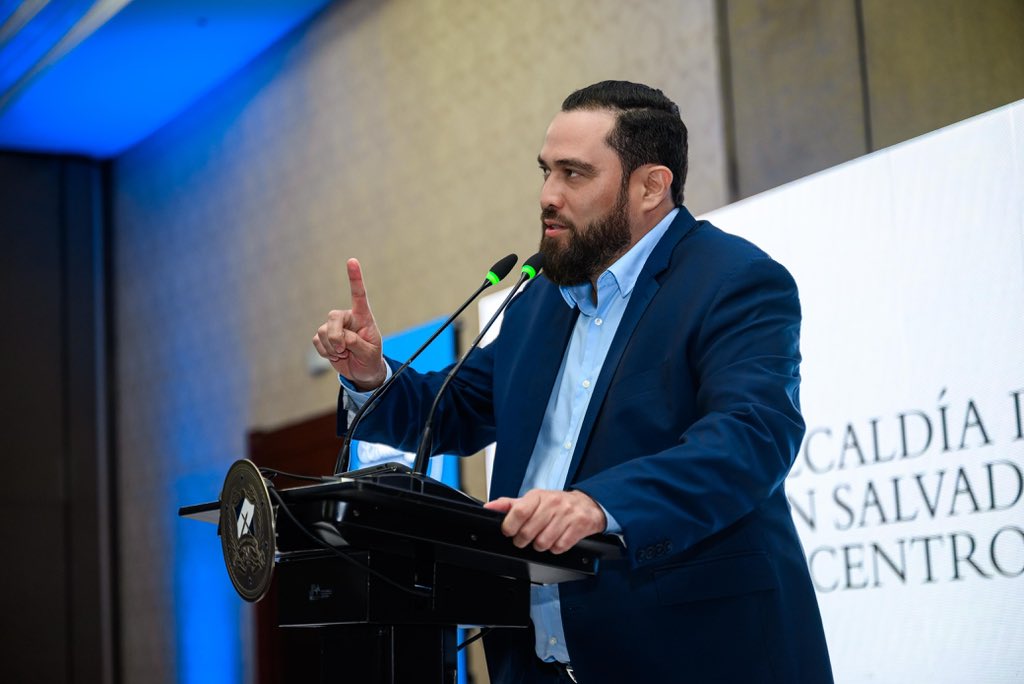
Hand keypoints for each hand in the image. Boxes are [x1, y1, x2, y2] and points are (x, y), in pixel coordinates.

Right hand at [312, 258, 387, 390]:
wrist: (362, 371)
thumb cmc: (370, 359)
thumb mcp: (370, 353)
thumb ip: (357, 343)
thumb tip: (341, 338)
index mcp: (363, 317)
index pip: (359, 295)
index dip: (355, 278)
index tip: (352, 261)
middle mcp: (348, 318)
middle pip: (333, 317)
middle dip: (335, 335)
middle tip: (343, 350)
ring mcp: (335, 327)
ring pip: (323, 331)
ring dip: (332, 347)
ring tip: (344, 354)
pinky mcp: (324, 337)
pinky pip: (317, 341)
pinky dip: (325, 352)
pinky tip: (336, 355)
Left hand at [483, 489, 606, 553]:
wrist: (586, 505)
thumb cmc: (556, 504)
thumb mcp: (533, 500)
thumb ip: (510, 505)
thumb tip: (489, 507)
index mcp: (538, 496)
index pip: (519, 511)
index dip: (510, 526)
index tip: (509, 531)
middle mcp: (553, 504)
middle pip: (528, 532)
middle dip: (523, 540)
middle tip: (525, 538)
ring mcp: (566, 515)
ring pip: (543, 542)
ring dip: (540, 545)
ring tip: (542, 537)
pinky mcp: (578, 527)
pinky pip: (559, 547)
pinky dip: (555, 548)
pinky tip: (556, 540)